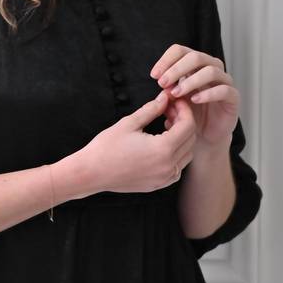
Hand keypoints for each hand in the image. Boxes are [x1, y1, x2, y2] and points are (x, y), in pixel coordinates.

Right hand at [64, 89, 197, 196]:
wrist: (91, 173)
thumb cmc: (107, 147)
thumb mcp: (130, 123)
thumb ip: (152, 109)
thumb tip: (165, 97)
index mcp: (163, 149)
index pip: (188, 125)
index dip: (184, 110)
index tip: (173, 101)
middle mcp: (168, 167)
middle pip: (191, 140)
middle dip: (183, 121)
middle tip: (169, 110)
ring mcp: (163, 179)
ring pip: (187, 155)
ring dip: (182, 138)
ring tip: (165, 126)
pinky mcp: (157, 185)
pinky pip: (177, 169)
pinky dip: (176, 155)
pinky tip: (162, 145)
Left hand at [149, 43, 238, 150]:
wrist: (204, 137)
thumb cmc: (190, 116)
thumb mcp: (174, 103)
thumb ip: (168, 92)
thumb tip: (162, 83)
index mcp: (196, 66)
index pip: (181, 51)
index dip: (167, 60)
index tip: (154, 75)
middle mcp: (211, 69)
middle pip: (196, 57)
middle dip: (176, 69)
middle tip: (162, 83)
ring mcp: (224, 82)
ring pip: (211, 71)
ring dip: (191, 81)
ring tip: (176, 94)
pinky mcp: (233, 97)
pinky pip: (223, 90)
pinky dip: (208, 94)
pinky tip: (194, 101)